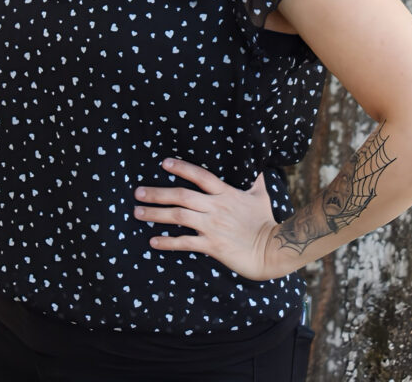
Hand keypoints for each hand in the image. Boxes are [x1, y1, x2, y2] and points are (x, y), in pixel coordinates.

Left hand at [133, 158, 287, 280]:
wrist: (273, 248)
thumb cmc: (266, 221)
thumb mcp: (260, 196)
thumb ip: (256, 180)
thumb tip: (259, 166)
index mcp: (226, 193)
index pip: (200, 176)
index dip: (182, 168)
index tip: (164, 163)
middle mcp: (216, 207)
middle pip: (182, 195)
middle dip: (158, 193)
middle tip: (138, 192)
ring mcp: (212, 227)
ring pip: (178, 217)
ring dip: (156, 214)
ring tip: (138, 212)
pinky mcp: (212, 246)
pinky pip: (185, 243)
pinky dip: (167, 241)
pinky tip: (153, 241)